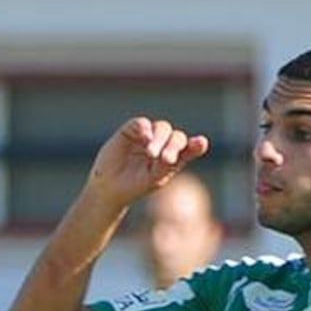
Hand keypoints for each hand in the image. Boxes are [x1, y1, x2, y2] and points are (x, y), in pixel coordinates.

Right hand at [86, 117, 208, 206]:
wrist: (110, 187)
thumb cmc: (136, 186)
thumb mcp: (154, 178)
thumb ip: (165, 164)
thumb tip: (166, 145)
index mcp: (174, 157)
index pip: (189, 148)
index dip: (195, 145)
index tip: (201, 143)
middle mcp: (164, 143)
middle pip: (177, 137)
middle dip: (173, 146)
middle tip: (165, 160)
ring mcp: (148, 135)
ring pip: (162, 128)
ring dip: (160, 139)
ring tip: (151, 153)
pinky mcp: (131, 130)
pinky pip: (141, 123)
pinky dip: (145, 128)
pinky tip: (145, 138)